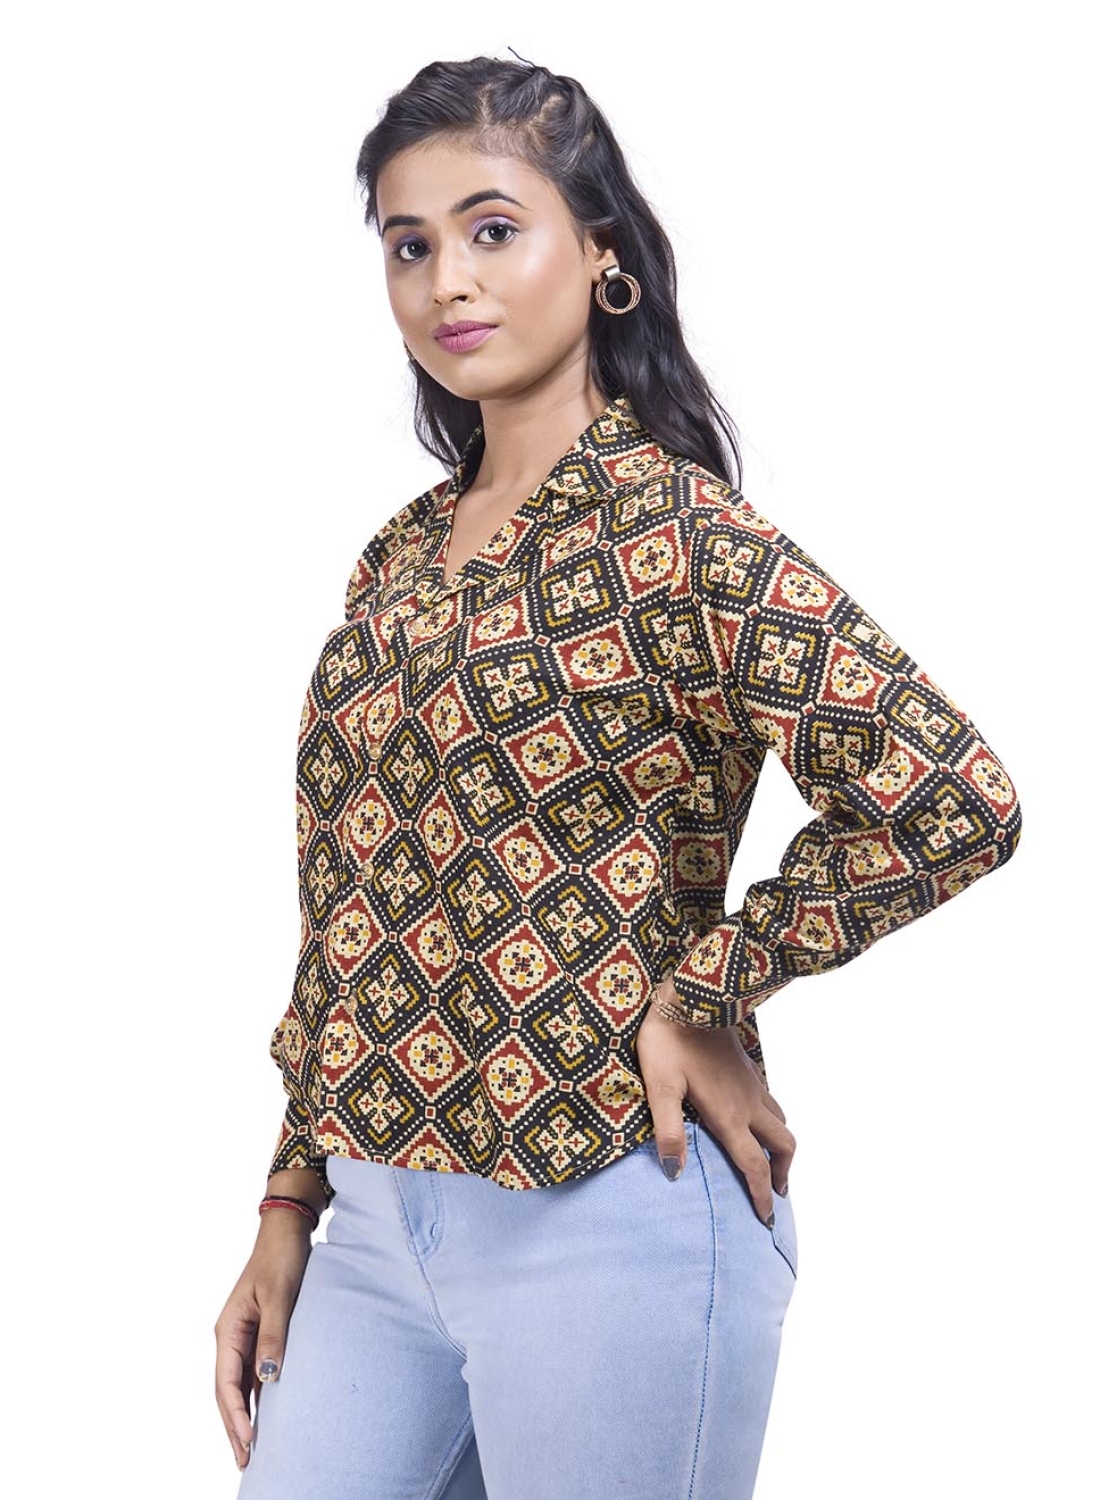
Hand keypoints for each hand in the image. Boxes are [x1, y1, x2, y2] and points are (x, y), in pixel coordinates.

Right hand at [214, 1211, 313, 1471]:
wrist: (288, 1232)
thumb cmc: (282, 1259)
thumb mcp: (280, 1297)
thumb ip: (273, 1336)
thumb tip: (269, 1379)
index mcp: (228, 1329)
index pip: (226, 1382)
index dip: (235, 1414)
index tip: (249, 1439)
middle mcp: (231, 1336)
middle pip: (226, 1391)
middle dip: (234, 1426)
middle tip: (244, 1461)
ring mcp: (243, 1336)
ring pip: (238, 1385)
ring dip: (242, 1415)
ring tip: (250, 1448)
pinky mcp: (258, 1333)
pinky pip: (251, 1373)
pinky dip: (254, 1397)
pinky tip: (263, 1414)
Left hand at [635, 977, 795, 1224]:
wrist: (691, 996)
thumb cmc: (669, 1042)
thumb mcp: (660, 1088)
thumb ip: (668, 1131)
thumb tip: (673, 1174)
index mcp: (728, 1115)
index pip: (753, 1165)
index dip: (760, 1195)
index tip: (766, 1219)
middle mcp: (748, 1103)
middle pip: (783, 1145)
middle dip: (783, 1173)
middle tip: (774, 1192)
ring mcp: (751, 1083)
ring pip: (781, 1121)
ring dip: (781, 1146)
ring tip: (771, 1161)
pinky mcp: (746, 1067)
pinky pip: (770, 1100)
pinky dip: (772, 1120)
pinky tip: (756, 1118)